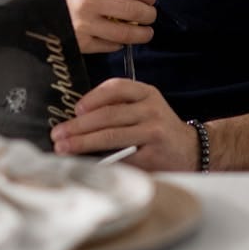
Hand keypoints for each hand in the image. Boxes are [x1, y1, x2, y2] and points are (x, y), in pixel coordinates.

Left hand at [51, 78, 198, 173]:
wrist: (190, 150)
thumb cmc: (158, 129)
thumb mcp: (144, 109)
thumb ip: (118, 109)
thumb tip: (76, 121)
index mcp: (146, 93)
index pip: (116, 87)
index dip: (93, 97)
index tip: (75, 109)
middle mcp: (151, 109)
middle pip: (109, 114)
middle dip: (79, 125)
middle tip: (58, 133)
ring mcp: (153, 131)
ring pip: (112, 135)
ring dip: (84, 142)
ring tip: (64, 147)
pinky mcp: (152, 154)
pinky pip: (121, 156)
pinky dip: (101, 159)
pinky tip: (87, 162)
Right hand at [53, 0, 156, 53]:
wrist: (25, 12)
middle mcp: (88, 2)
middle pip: (132, 10)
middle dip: (148, 14)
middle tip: (151, 16)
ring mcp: (84, 26)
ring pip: (125, 32)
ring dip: (141, 34)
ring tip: (146, 32)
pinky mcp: (80, 44)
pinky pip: (109, 46)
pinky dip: (119, 43)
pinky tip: (121, 40)